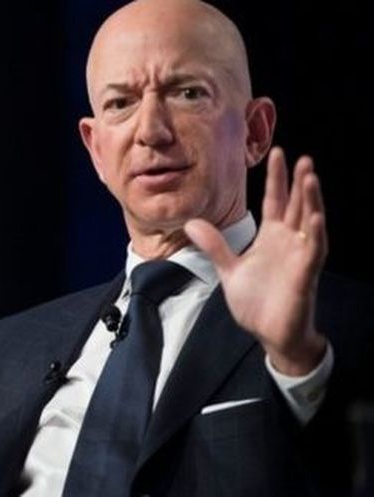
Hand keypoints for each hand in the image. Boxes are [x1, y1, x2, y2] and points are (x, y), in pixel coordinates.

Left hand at [184, 147, 327, 375]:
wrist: (269, 333)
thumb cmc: (257, 302)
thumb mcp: (229, 269)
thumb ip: (214, 245)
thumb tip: (192, 223)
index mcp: (271, 237)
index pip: (275, 201)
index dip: (277, 178)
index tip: (278, 153)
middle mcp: (289, 241)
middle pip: (296, 205)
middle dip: (298, 181)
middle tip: (302, 157)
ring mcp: (299, 256)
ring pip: (309, 221)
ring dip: (311, 200)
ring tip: (310, 175)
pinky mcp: (305, 273)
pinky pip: (313, 250)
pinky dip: (315, 233)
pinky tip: (316, 216)